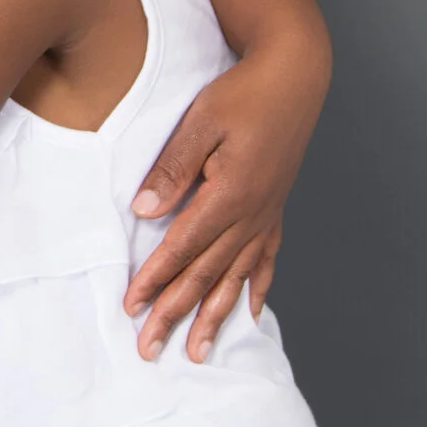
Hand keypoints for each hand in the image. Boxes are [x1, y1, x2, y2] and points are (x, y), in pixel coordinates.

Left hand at [124, 46, 328, 362]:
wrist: (294, 75)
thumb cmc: (243, 93)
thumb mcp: (200, 122)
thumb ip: (173, 169)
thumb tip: (144, 210)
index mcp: (228, 194)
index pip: (182, 248)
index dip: (154, 280)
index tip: (132, 308)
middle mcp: (251, 214)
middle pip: (206, 274)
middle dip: (176, 314)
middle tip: (151, 349)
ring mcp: (267, 214)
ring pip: (236, 277)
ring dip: (214, 316)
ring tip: (198, 351)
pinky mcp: (275, 206)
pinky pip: (266, 259)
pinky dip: (256, 289)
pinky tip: (250, 314)